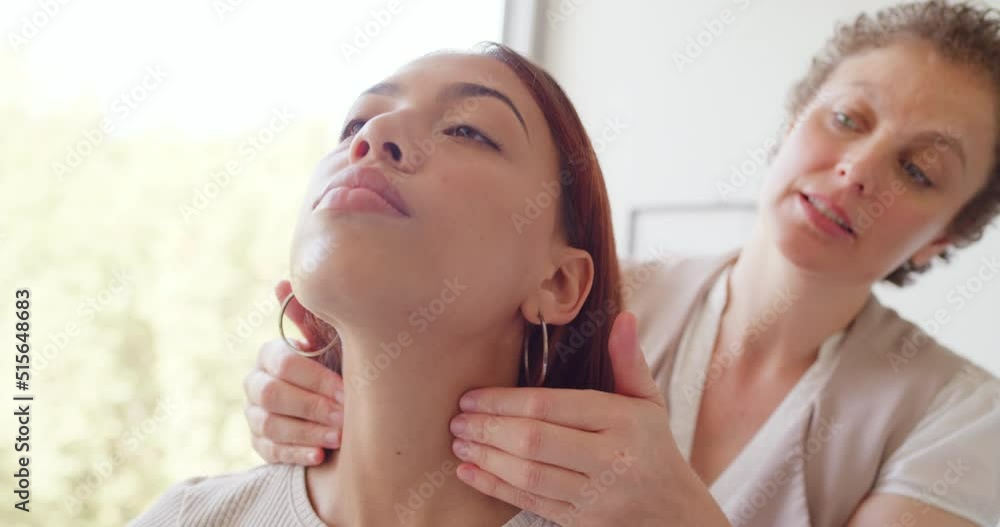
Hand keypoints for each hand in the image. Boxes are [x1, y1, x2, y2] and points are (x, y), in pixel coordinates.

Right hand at [243, 280, 345, 465]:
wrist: (339, 403)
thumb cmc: (336, 364)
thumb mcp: (329, 341)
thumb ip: (309, 317)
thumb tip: (281, 284)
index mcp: (270, 354)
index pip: (284, 363)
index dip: (315, 379)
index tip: (345, 391)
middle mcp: (255, 382)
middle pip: (273, 395)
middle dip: (311, 407)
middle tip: (343, 418)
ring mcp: (254, 414)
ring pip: (270, 425)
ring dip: (307, 432)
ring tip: (338, 437)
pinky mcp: (259, 442)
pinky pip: (270, 451)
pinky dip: (297, 454)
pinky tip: (321, 455)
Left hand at [449, 311, 729, 525]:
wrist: (675, 514)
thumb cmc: (653, 447)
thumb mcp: (649, 401)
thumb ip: (629, 360)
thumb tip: (623, 317)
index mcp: (624, 421)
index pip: (552, 407)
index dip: (505, 401)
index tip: (472, 396)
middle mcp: (610, 459)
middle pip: (535, 441)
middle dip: (488, 429)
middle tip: (457, 419)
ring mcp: (595, 496)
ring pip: (529, 476)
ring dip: (486, 458)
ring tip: (459, 441)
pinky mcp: (581, 523)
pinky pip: (530, 504)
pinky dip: (494, 488)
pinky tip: (469, 472)